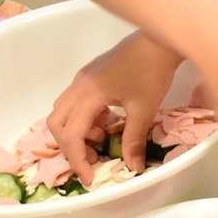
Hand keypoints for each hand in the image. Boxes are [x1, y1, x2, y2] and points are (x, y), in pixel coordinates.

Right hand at [48, 31, 182, 180]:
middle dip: (70, 146)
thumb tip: (133, 166)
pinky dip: (86, 118)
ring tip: (102, 141)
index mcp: (87, 95)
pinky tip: (107, 123)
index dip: (77, 159)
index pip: (70, 135)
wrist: (160, 41)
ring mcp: (84, 79)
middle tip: (92, 160)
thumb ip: (134, 139)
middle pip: (57, 123)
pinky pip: (78, 102)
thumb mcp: (144, 110)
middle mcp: (78, 86)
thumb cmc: (152, 72)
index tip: (90, 177)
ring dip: (77, 131)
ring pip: (65, 112)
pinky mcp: (92, 76)